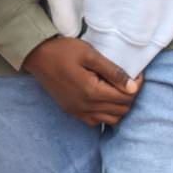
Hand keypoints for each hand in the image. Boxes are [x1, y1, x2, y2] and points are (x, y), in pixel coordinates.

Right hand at [22, 36, 142, 126]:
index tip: (137, 74)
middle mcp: (86, 106)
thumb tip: (133, 87)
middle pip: (122, 110)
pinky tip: (102, 100)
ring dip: (119, 107)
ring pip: (111, 120)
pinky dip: (105, 114)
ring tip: (116, 90)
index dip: (136, 86)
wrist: (35, 54)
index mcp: (92, 91)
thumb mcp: (88, 53)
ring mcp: (78, 111)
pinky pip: (96, 122)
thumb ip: (112, 71)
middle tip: (127, 81)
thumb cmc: (61, 50)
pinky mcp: (71, 111)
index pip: (126, 97)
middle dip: (130, 96)